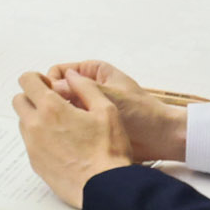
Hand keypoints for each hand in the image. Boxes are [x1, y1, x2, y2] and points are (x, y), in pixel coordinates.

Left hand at [11, 70, 135, 209]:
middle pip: (19, 100)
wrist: (106, 188)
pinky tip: (61, 145)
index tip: (49, 85)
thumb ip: (86, 87)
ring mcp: (33, 146)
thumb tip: (72, 76)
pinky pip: (30, 143)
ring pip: (23, 122)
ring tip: (60, 126)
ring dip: (35, 118)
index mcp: (51, 108)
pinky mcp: (35, 163)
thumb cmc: (108, 151)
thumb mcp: (106, 110)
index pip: (27, 81)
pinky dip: (39, 138)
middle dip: (33, 97)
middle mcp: (36, 126)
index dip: (37, 79)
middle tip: (54, 104)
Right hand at [41, 61, 189, 164]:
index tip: (49, 97)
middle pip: (58, 90)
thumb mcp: (110, 97)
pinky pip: (70, 124)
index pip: (60, 71)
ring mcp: (89, 106)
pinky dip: (66, 128)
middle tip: (51, 116)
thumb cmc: (143, 113)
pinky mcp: (91, 125)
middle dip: (53, 102)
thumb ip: (82, 89)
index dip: (51, 82)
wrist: (161, 138)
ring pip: (63, 108)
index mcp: (93, 71)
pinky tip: (65, 137)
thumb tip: (51, 86)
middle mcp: (89, 87)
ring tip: (58, 128)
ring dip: (59, 117)